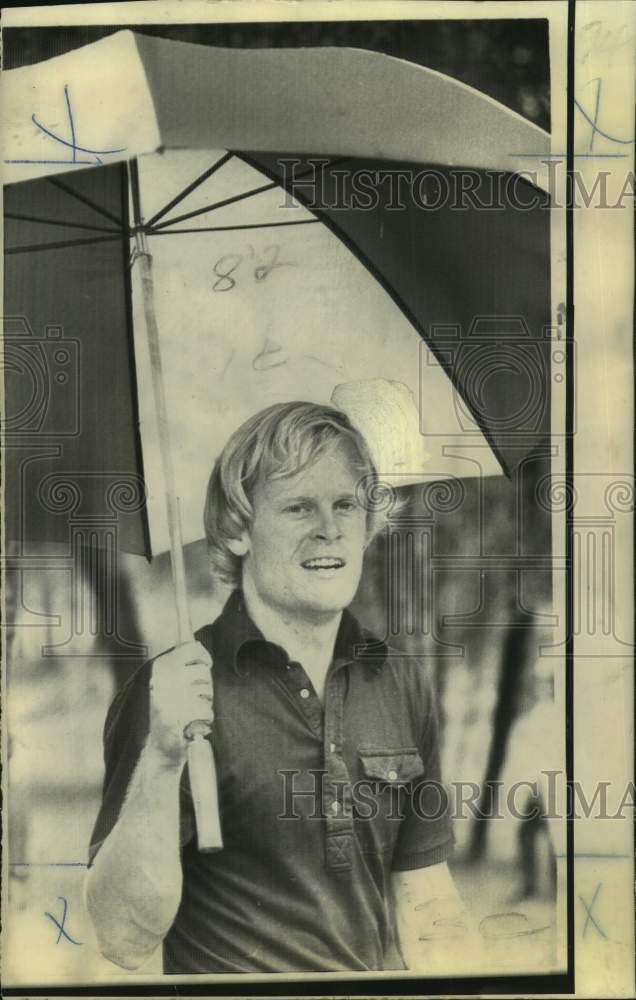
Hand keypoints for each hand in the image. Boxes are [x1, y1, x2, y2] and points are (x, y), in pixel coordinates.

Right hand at [147, 641, 212, 764]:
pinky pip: (207, 711)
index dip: (203, 656)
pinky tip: (192, 724)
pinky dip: (204, 719)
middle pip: (204, 671)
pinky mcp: (182, 716)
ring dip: (205, 702)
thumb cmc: (153, 716)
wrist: (148, 749)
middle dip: (204, 685)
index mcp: (158, 666)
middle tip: (194, 697)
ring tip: (190, 711)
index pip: (192, 647)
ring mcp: (173, 696)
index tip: (206, 664)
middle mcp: (165, 678)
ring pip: (207, 691)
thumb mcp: (154, 683)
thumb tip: (198, 647)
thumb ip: (172, 666)